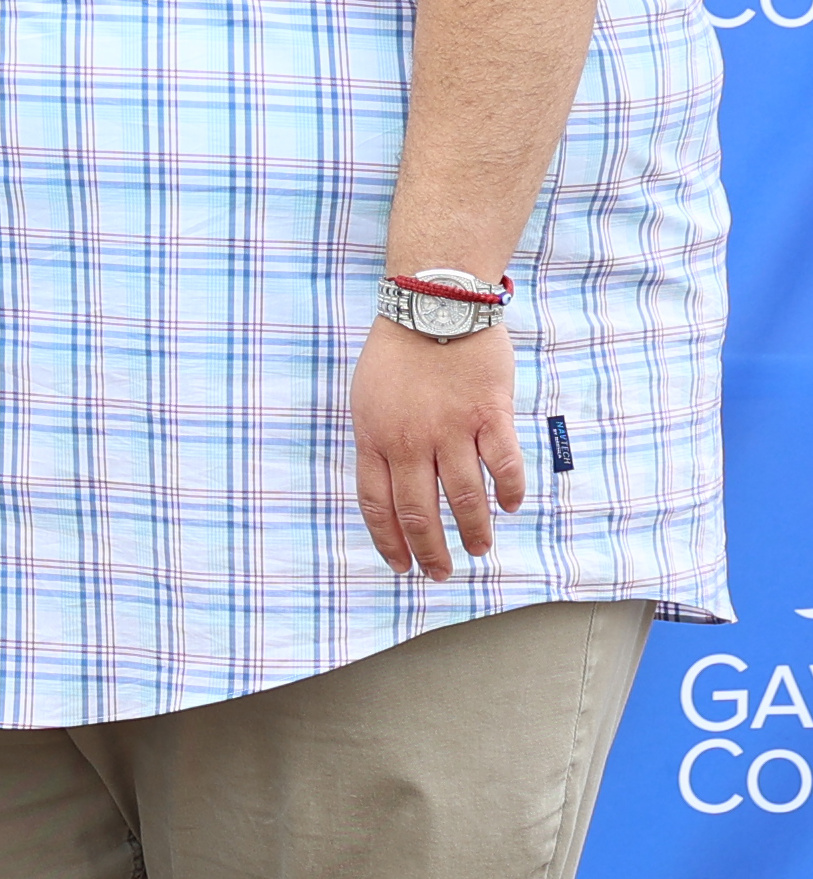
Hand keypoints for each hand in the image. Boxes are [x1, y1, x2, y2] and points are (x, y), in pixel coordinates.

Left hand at [349, 317, 527, 580]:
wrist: (433, 305)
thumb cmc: (397, 352)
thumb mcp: (368, 400)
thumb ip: (379, 442)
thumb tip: (389, 487)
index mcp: (374, 438)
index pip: (376, 505)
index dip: (389, 541)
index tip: (400, 565)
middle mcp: (409, 441)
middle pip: (419, 512)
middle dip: (430, 551)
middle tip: (441, 574)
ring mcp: (450, 430)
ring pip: (464, 499)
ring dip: (474, 531)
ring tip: (479, 549)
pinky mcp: (489, 415)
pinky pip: (502, 465)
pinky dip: (508, 491)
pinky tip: (510, 506)